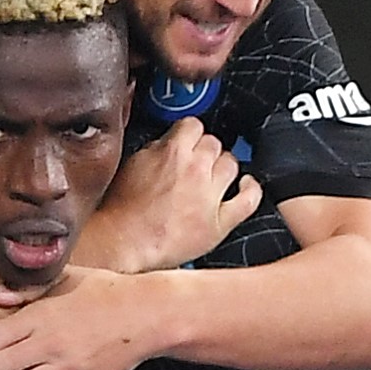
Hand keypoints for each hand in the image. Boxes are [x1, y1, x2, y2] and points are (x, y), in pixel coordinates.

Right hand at [84, 119, 260, 275]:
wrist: (121, 243)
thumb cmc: (120, 211)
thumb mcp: (132, 163)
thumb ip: (156, 148)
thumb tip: (169, 144)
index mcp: (172, 151)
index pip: (193, 125)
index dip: (189, 134)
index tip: (187, 142)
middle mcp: (195, 170)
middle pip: (214, 143)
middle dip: (205, 151)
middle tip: (195, 164)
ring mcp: (209, 196)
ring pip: (231, 164)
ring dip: (222, 168)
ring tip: (212, 177)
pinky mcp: (219, 223)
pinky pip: (248, 200)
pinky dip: (250, 190)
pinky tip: (245, 187)